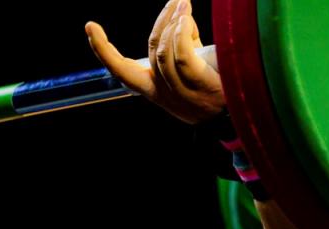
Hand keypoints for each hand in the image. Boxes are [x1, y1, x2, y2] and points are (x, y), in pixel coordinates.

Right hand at [86, 0, 224, 124]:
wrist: (239, 116)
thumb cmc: (216, 89)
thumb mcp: (191, 67)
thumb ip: (182, 44)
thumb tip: (179, 15)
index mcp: (154, 90)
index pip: (122, 71)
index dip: (103, 50)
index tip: (90, 27)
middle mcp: (163, 93)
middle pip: (151, 50)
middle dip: (161, 21)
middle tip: (177, 0)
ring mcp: (180, 92)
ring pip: (164, 51)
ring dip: (174, 21)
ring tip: (185, 3)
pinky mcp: (198, 85)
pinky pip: (181, 55)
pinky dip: (181, 32)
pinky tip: (187, 18)